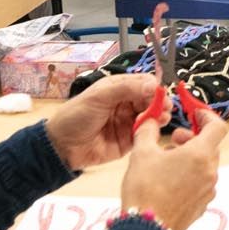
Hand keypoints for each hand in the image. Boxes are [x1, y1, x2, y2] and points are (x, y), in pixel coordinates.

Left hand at [44, 73, 161, 169]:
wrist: (62, 146)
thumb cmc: (76, 116)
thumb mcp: (99, 97)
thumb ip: (126, 89)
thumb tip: (153, 85)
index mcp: (118, 88)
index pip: (143, 83)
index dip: (153, 87)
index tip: (160, 93)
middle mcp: (126, 103)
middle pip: (151, 100)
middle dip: (160, 102)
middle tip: (166, 108)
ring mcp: (129, 122)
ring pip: (151, 116)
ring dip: (159, 116)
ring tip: (162, 118)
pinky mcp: (130, 140)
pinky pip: (145, 134)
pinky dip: (152, 131)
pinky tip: (155, 129)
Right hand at [120, 113, 227, 229]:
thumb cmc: (145, 191)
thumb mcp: (142, 153)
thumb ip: (148, 130)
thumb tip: (150, 119)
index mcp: (201, 155)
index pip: (218, 126)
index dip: (207, 116)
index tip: (195, 113)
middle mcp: (210, 172)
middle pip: (210, 146)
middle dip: (193, 138)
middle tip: (173, 139)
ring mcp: (208, 191)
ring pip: (205, 165)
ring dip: (190, 157)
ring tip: (166, 161)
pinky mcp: (202, 205)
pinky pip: (200, 183)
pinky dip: (189, 175)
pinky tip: (169, 181)